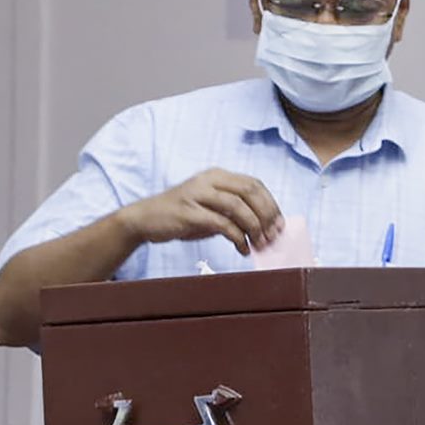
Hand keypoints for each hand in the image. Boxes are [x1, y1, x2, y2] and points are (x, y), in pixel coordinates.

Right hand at [124, 168, 283, 254]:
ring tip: (260, 244)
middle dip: (266, 215)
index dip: (271, 203)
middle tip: (273, 236)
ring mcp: (198, 195)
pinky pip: (221, 223)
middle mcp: (209, 180)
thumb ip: (234, 211)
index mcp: (217, 175)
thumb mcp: (210, 206)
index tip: (280, 224)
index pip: (254, 184)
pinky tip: (242, 248)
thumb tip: (265, 226)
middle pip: (249, 192)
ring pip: (238, 206)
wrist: (145, 219)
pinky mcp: (189, 212)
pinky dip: (237, 237)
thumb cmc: (182, 215)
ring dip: (254, 227)